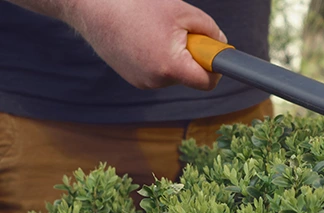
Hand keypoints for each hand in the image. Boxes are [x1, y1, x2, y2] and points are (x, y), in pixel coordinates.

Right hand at [63, 0, 224, 89]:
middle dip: (192, 57)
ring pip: (173, 74)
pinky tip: (143, 38)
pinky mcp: (132, 78)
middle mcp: (156, 81)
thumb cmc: (137, 5)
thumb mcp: (183, 12)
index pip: (207, 82)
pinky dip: (158, 57)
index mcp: (171, 67)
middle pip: (190, 77)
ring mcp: (142, 82)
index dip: (216, 69)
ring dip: (173, 56)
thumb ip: (210, 30)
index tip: (216, 56)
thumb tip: (221, 45)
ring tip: (155, 32)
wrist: (91, 7)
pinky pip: (157, 71)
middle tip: (178, 32)